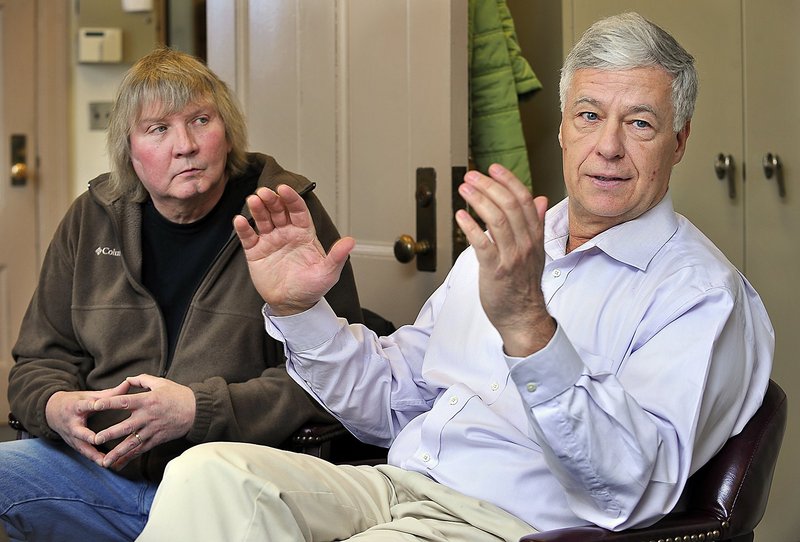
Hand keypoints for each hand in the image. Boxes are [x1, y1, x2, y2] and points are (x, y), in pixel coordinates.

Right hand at [45, 381, 131, 464]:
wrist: (52, 412)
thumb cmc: (76, 402)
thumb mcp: (89, 396)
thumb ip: (109, 393)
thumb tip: (129, 383)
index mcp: (76, 407)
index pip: (85, 405)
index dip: (91, 405)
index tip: (99, 406)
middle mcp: (71, 423)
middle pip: (79, 431)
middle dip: (88, 437)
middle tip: (98, 441)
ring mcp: (70, 436)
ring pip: (81, 447)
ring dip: (93, 455)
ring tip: (106, 462)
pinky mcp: (72, 444)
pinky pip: (84, 453)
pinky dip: (94, 459)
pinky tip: (107, 464)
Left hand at [91, 374, 195, 469]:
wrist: (197, 411)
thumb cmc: (179, 395)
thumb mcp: (161, 383)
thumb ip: (142, 380)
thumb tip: (127, 380)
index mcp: (147, 400)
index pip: (124, 401)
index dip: (109, 403)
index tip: (94, 405)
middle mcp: (148, 416)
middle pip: (126, 426)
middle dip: (110, 433)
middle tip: (95, 439)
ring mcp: (152, 430)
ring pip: (132, 442)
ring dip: (118, 452)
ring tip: (104, 461)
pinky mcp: (157, 439)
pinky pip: (141, 450)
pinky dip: (130, 458)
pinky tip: (119, 465)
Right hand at [233, 185, 354, 314]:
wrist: (292, 305)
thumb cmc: (311, 287)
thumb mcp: (328, 273)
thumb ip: (337, 256)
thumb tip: (350, 241)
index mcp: (304, 233)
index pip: (298, 210)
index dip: (291, 198)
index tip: (284, 189)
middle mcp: (286, 233)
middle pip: (278, 210)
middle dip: (272, 200)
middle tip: (265, 192)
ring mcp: (270, 240)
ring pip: (263, 219)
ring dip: (258, 208)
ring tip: (253, 200)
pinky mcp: (256, 251)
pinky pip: (248, 236)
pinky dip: (243, 228)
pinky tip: (240, 220)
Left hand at [455, 164, 555, 356]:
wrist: (523, 316)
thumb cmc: (523, 284)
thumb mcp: (535, 250)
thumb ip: (536, 224)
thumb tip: (540, 199)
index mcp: (535, 236)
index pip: (524, 200)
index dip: (508, 181)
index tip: (493, 168)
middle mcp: (525, 244)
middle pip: (509, 205)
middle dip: (489, 186)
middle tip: (472, 176)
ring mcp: (511, 257)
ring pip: (496, 220)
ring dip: (479, 200)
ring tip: (464, 189)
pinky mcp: (495, 270)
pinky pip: (482, 244)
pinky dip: (471, 227)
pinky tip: (460, 216)